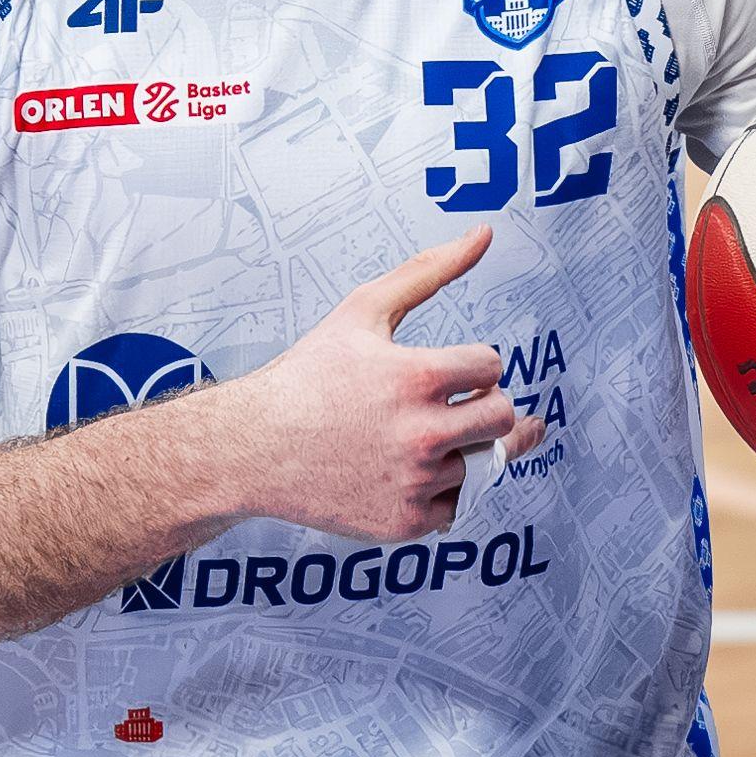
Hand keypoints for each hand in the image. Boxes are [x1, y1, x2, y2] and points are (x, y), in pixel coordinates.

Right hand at [223, 227, 543, 541]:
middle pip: (502, 418)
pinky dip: (435, 491)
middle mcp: (422, 434)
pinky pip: (454, 505)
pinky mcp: (405, 522)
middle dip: (482, 406)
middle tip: (443, 405)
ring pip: (478, 463)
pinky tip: (398, 470)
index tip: (443, 373)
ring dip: (454, 450)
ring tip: (405, 439)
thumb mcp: (364, 310)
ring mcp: (415, 482)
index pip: (492, 367)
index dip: (470, 365)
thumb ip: (429, 271)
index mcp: (417, 377)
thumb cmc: (307, 376)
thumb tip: (483, 235)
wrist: (253, 447)